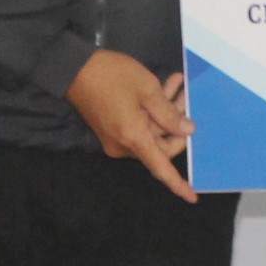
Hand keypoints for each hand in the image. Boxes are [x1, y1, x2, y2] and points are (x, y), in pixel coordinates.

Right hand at [66, 50, 196, 201]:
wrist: (73, 68)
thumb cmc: (112, 75)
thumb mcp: (147, 88)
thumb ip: (169, 113)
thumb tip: (187, 131)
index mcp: (133, 138)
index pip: (160, 168)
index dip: (178, 184)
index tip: (192, 197)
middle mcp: (123, 146)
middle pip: (159, 146)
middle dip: (176, 124)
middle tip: (185, 95)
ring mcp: (115, 139)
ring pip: (150, 133)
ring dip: (164, 112)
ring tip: (176, 83)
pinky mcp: (110, 130)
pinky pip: (138, 128)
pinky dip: (151, 112)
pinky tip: (161, 89)